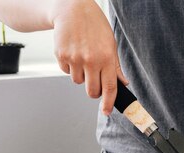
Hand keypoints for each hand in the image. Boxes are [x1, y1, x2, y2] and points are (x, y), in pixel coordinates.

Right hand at [51, 0, 128, 114]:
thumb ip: (115, 66)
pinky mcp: (61, 56)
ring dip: (81, 76)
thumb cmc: (94, 25)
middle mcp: (91, 60)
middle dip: (94, 91)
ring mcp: (75, 59)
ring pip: (78, 82)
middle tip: (95, 82)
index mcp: (106, 58)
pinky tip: (73, 53)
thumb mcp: (110, 44)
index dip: (108, 103)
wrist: (71, 9)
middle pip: (92, 91)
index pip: (109, 88)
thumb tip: (122, 83)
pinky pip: (66, 72)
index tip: (106, 111)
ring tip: (83, 58)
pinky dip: (70, 67)